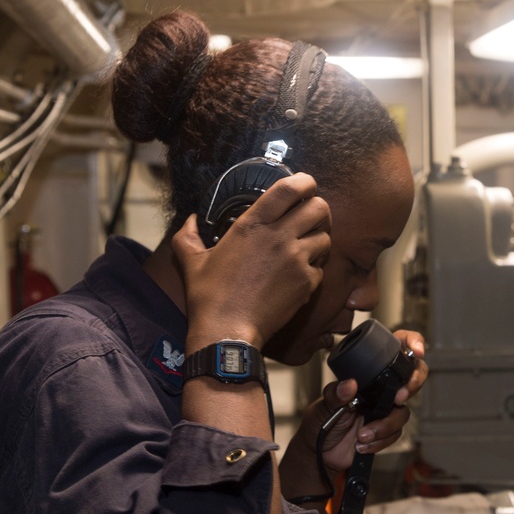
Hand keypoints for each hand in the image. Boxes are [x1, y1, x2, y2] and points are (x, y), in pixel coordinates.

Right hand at [172, 174, 331, 347]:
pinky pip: (322, 268)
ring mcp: (296, 260)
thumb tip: (190, 220)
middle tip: (310, 219)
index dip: (306, 182)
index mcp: (253, 224)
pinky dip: (315, 269)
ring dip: (319, 240)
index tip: (306, 186)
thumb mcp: (191, 260)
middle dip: (318, 211)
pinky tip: (301, 274)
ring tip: (307, 247)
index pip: (292, 187)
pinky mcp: (307, 283)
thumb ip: (188, 235)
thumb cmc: (209, 296)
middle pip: (320, 208)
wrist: (227, 331)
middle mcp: (279, 236)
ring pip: (326, 237)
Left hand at [306, 329, 428, 471]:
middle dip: (413, 384)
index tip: (416, 350)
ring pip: (403, 413)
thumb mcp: (323, 404)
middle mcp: (380, 389)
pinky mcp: (386, 431)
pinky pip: (394, 434)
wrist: (319, 452)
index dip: (411, 342)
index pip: (395, 349)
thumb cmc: (320, 421)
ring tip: (362, 435)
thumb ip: (335, 394)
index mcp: (367, 373)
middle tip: (399, 397)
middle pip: (412, 377)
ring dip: (385, 425)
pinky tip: (362, 444)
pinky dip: (379, 441)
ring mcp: (385, 409)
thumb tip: (349, 385)